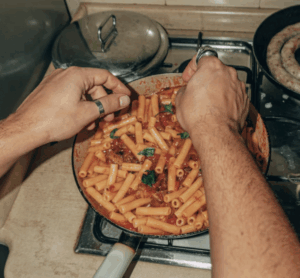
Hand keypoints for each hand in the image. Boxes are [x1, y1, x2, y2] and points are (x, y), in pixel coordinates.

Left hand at [13, 67, 130, 142]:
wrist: (26, 129)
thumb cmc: (53, 120)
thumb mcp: (87, 113)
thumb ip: (109, 104)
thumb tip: (123, 99)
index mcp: (77, 75)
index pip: (105, 76)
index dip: (118, 87)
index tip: (125, 97)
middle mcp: (66, 75)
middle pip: (94, 86)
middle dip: (104, 103)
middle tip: (109, 116)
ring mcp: (57, 82)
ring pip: (83, 93)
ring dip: (92, 107)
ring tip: (93, 123)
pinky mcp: (51, 91)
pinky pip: (72, 96)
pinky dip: (80, 107)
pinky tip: (81, 121)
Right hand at [176, 56, 248, 136]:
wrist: (215, 133)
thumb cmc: (199, 115)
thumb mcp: (180, 99)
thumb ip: (185, 89)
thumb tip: (187, 92)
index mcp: (211, 66)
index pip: (201, 57)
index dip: (192, 68)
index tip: (189, 77)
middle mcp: (228, 72)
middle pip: (215, 70)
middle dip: (206, 79)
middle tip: (196, 90)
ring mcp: (238, 86)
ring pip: (225, 83)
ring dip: (217, 89)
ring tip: (207, 103)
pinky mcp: (244, 100)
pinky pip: (233, 96)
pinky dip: (226, 100)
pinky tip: (217, 110)